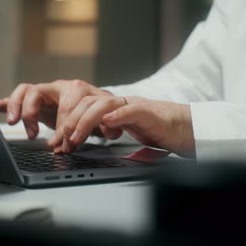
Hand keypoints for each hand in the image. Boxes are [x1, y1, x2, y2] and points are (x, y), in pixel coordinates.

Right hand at [0, 80, 117, 149]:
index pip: (64, 104)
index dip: (63, 126)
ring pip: (23, 92)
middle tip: (34, 134)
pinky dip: (1, 104)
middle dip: (32, 114)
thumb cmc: (97, 112)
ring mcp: (42, 94)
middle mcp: (55, 88)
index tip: (64, 144)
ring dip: (16, 107)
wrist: (94, 105)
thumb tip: (109, 130)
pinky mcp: (33, 103)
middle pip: (36, 92)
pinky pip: (13, 100)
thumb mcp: (103, 120)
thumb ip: (105, 126)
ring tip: (13, 122)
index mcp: (74, 89)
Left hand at [61, 96, 195, 157]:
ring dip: (85, 121)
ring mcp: (135, 106)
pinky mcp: (150, 113)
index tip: (57, 142)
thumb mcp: (126, 131)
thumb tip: (81, 139)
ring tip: (76, 137)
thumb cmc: (158, 130)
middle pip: (88, 103)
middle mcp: (121, 104)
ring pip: (104, 105)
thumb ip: (107, 130)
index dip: (66, 123)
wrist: (188, 128)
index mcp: (113, 108)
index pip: (83, 108)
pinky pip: (131, 111)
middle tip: (62, 142)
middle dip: (70, 123)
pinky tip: (107, 124)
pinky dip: (117, 116)